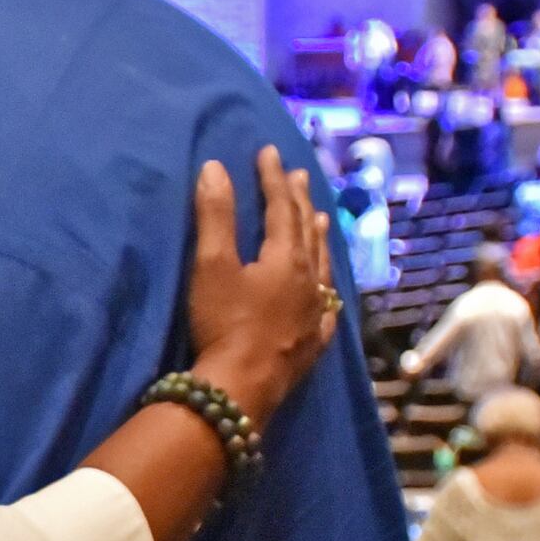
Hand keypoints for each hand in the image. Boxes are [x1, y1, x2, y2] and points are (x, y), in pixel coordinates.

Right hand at [185, 147, 338, 427]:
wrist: (241, 388)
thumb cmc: (224, 324)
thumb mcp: (211, 266)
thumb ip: (214, 216)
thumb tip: (215, 168)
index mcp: (285, 258)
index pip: (281, 207)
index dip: (273, 178)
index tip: (268, 152)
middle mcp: (308, 280)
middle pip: (307, 231)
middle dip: (300, 200)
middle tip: (298, 175)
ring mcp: (315, 313)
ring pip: (323, 265)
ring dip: (319, 237)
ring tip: (321, 217)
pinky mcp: (313, 343)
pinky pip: (327, 308)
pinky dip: (327, 290)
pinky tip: (328, 293)